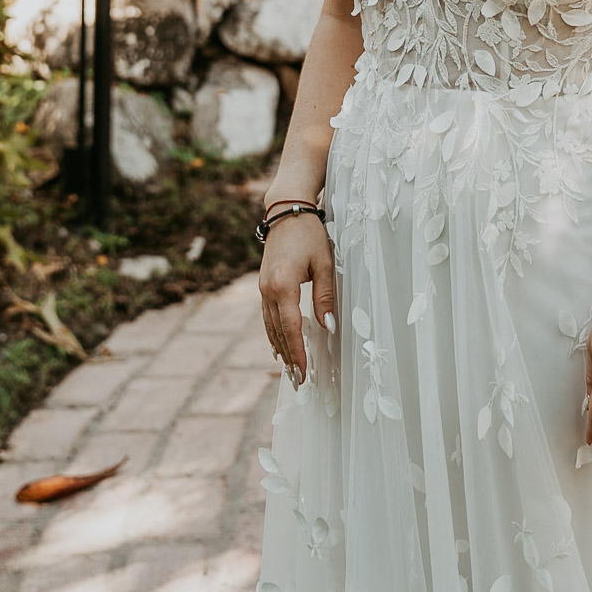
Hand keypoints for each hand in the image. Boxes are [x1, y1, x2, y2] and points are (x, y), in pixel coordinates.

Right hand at [258, 213, 335, 383]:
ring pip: (270, 326)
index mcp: (283, 286)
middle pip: (278, 332)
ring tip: (290, 369)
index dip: (298, 353)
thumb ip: (324, 296)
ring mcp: (262, 289)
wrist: (286, 212)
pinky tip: (278, 345)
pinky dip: (273, 333)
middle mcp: (268, 291)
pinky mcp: (263, 286)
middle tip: (299, 380)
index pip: (290, 328)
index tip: (305, 372)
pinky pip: (267, 316)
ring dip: (280, 348)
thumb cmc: (309, 235)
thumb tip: (328, 326)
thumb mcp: (323, 263)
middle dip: (288, 357)